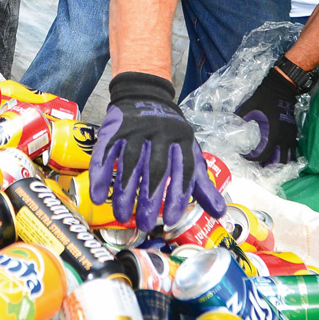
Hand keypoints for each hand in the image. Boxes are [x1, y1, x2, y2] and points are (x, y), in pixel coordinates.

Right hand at [89, 72, 225, 230]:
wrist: (145, 95)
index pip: (183, 170)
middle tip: (144, 224)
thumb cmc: (170, 133)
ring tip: (122, 216)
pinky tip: (98, 196)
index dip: (178, 196)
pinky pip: (106, 154)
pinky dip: (101, 176)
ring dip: (125, 193)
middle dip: (150, 199)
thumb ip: (201, 184)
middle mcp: (161, 134)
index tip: (171, 220)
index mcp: (183, 141)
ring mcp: (136, 130)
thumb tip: (220, 213)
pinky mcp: (114, 129)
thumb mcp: (189, 152)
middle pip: (156, 169)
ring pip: (130, 164)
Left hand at [236, 67, 301, 166]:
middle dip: (269, 168)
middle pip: (280, 163)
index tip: (245, 157)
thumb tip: (229, 128)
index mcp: (273, 134)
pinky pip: (292, 150)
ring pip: (288, 158)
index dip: (253, 160)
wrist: (282, 87)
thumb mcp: (248, 107)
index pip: (264, 156)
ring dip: (279, 164)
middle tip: (259, 169)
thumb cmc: (264, 97)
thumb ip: (240, 119)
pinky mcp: (294, 133)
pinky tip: (277, 157)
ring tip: (268, 167)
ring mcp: (291, 136)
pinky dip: (285, 156)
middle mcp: (284, 138)